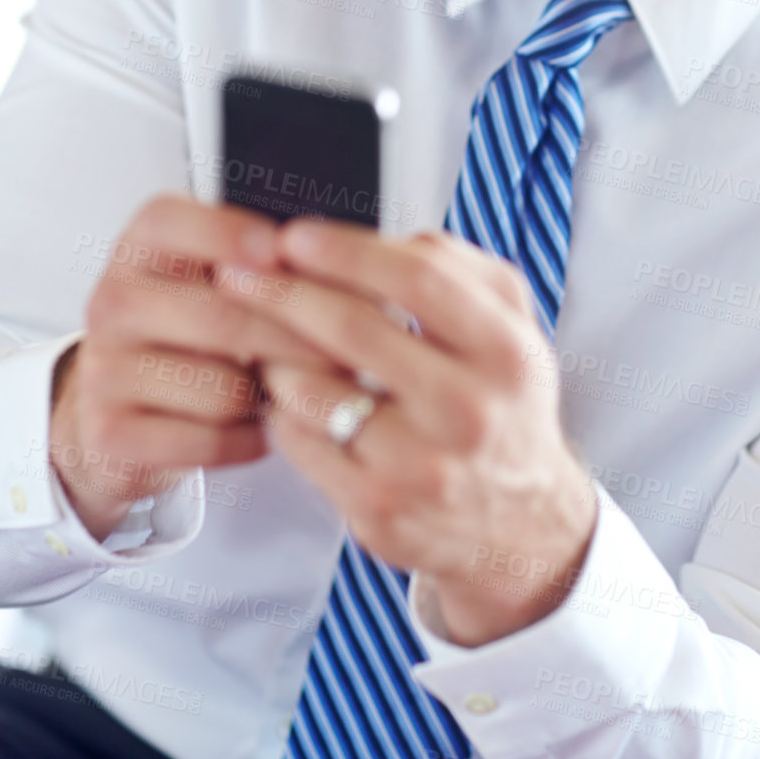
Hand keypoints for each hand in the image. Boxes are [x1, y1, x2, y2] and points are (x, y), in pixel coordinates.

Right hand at [50, 196, 335, 539]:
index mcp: (140, 250)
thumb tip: (351, 264)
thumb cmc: (193, 338)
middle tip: (350, 350)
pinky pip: (207, 439)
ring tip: (294, 391)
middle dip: (295, 337)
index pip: (169, 221)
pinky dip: (247, 440)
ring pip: (220, 386)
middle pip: (220, 314)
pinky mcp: (111, 431)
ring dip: (273, 397)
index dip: (229, 233)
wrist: (121, 410)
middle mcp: (113, 301)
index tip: (282, 250)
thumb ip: (268, 264)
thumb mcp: (217, 282)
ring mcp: (105, 369)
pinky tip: (255, 427)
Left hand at [218, 219, 598, 645]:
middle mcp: (469, 410)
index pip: (417, 278)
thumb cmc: (502, 408)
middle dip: (283, 292)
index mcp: (506, 352)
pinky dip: (280, 410)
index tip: (294, 236)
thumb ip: (454, 269)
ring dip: (274, 355)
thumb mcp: (511, 327)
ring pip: (313, 390)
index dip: (345, 251)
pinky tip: (284, 395)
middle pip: (354, 330)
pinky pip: (300, 443)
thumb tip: (370, 238)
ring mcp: (422, 466)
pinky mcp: (378, 509)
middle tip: (239, 273)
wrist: (520, 522)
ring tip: (261, 339)